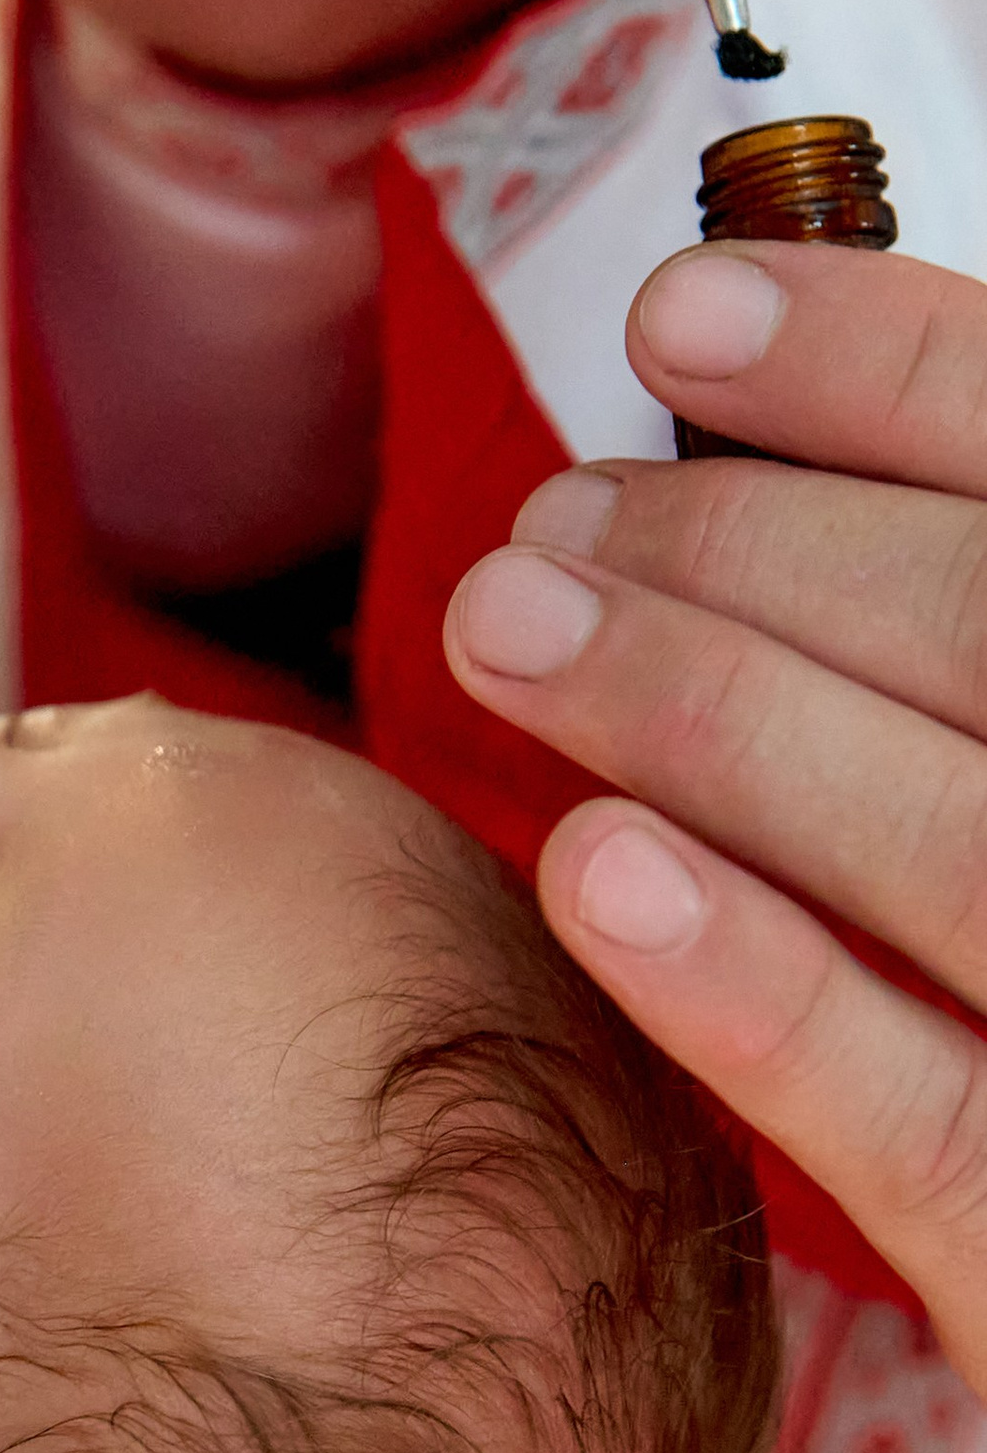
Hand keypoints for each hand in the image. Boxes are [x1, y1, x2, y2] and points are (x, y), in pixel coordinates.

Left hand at [441, 241, 986, 1395]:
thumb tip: (768, 454)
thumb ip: (956, 667)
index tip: (682, 317)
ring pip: (969, 851)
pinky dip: (767, 992)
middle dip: (757, 549)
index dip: (894, 372)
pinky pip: (938, 1135)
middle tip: (543, 520)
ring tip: (511, 625)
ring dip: (720, 713)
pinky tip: (597, 871)